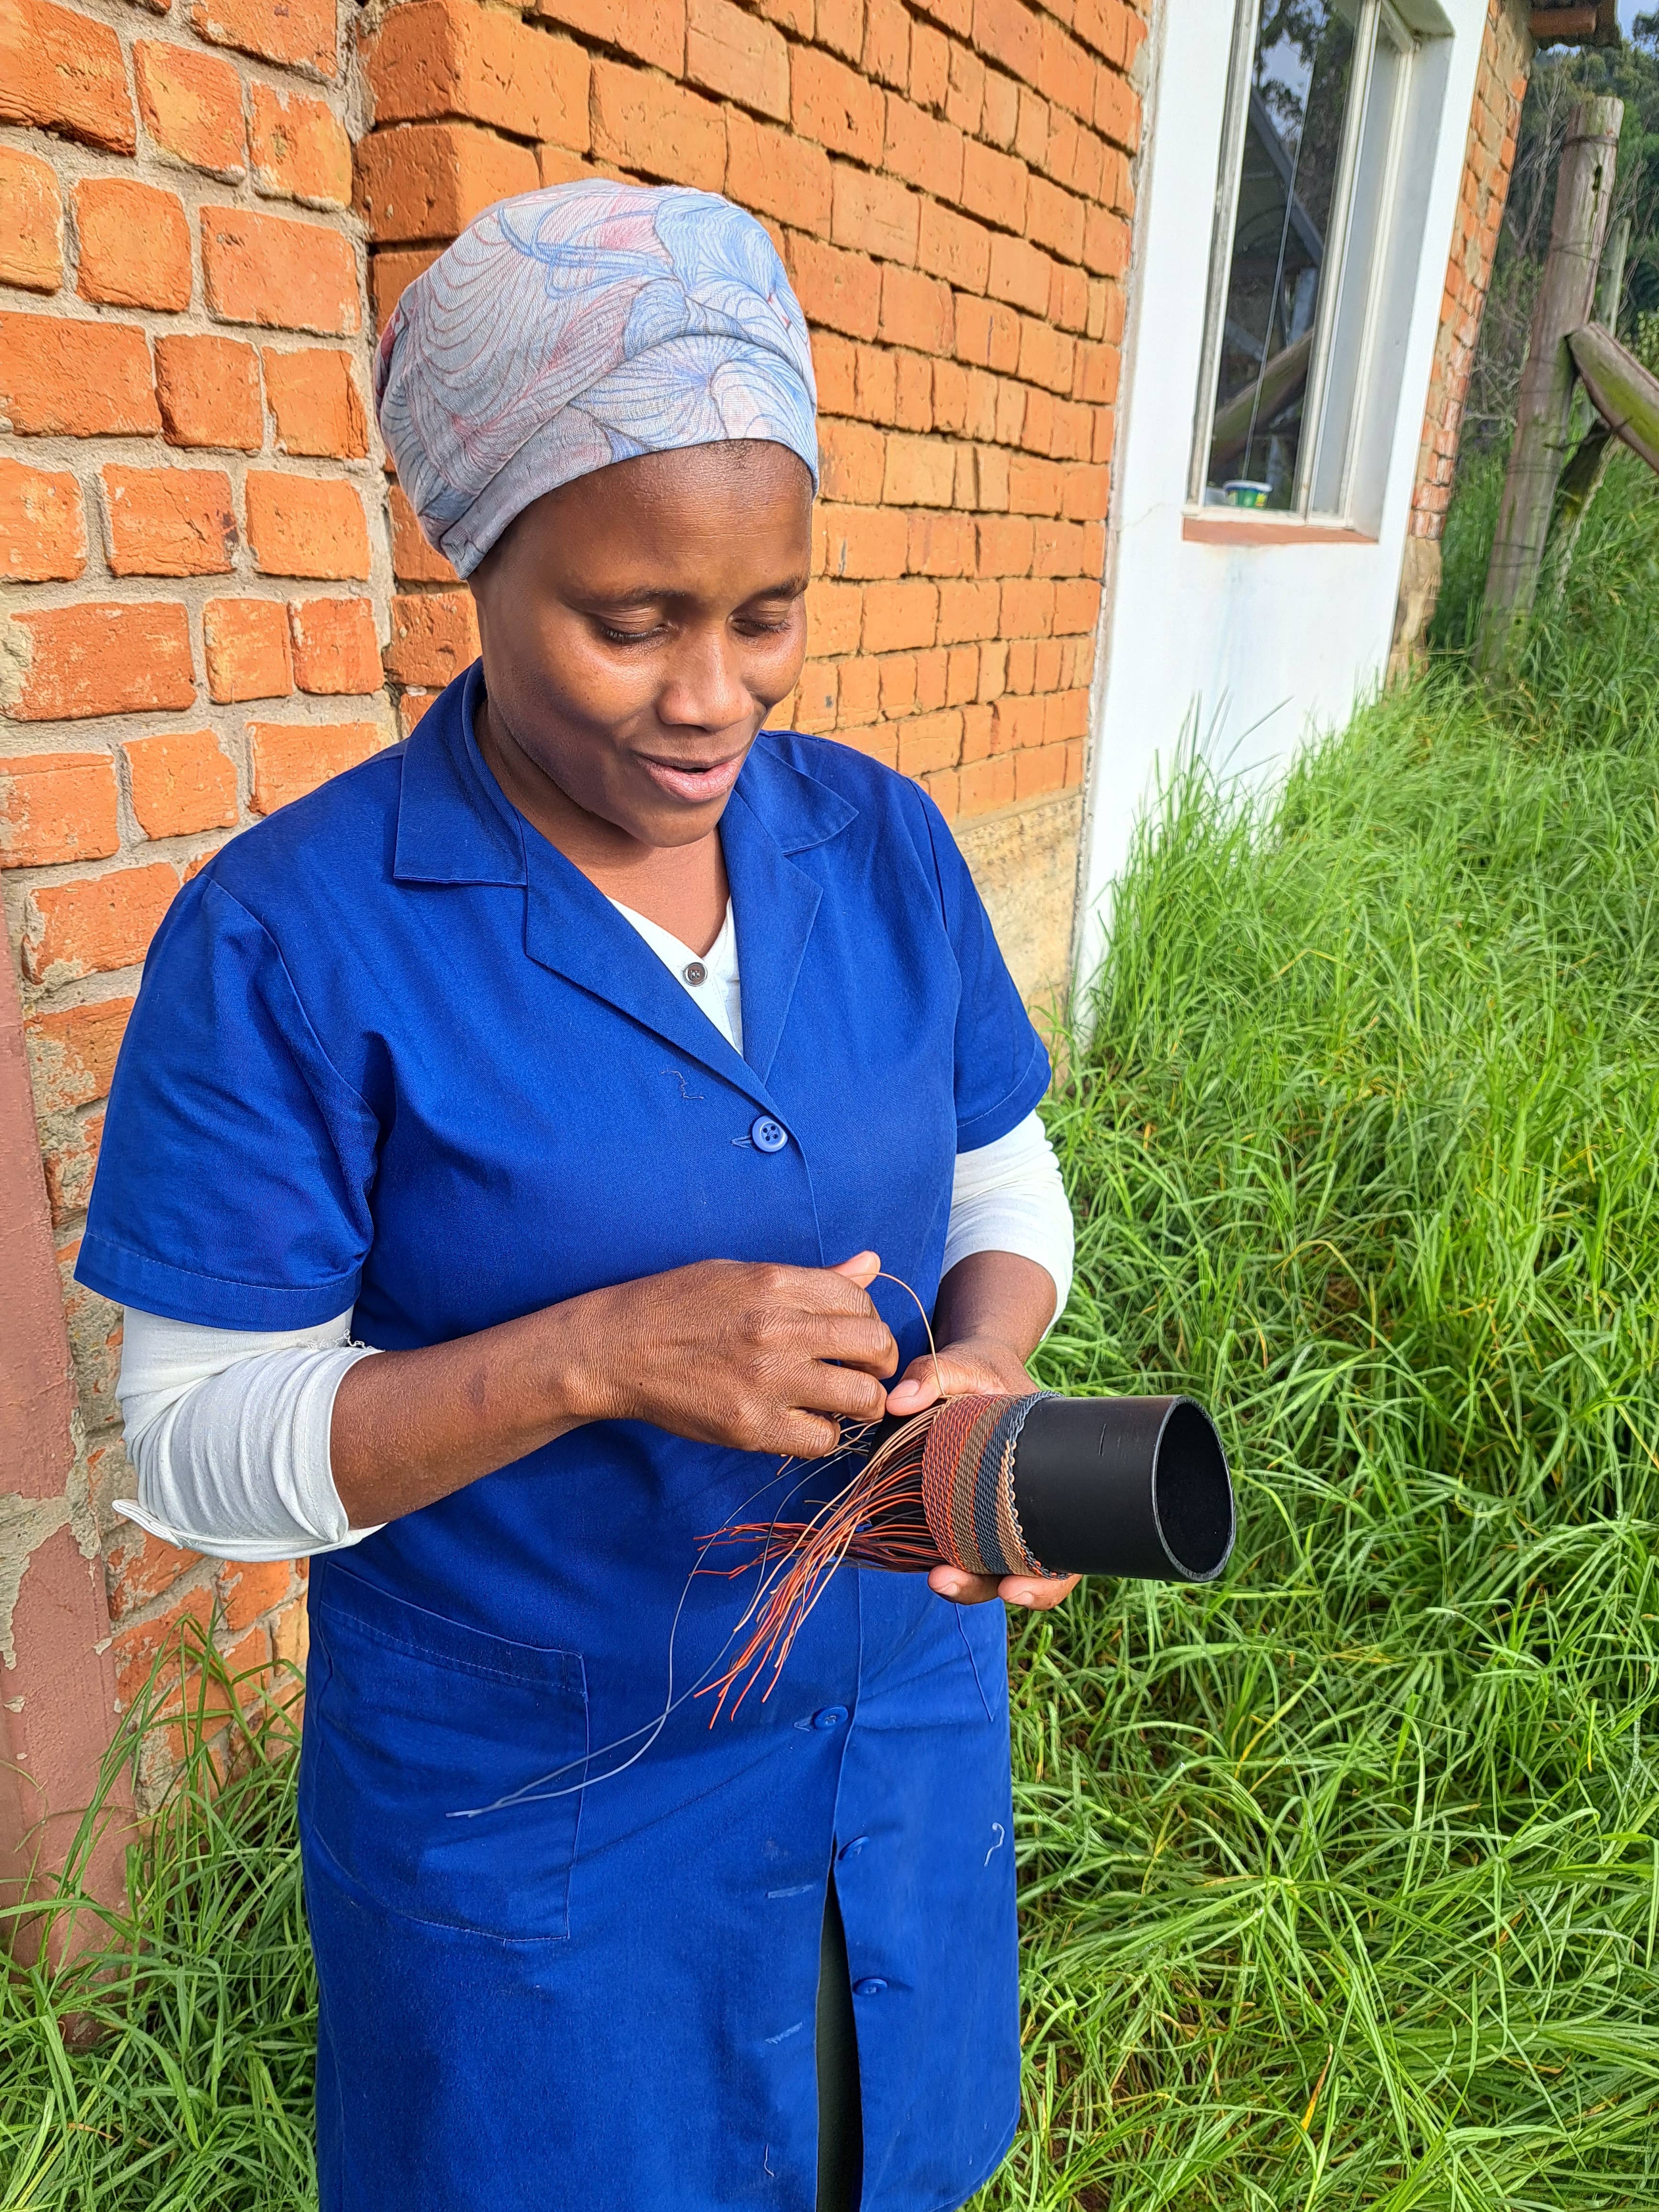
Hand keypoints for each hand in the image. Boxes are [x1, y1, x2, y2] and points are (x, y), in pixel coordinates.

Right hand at [563, 1250, 897, 1460]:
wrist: (617, 1348)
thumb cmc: (678, 1305)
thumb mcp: (741, 1274)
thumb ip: (812, 1278)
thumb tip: (872, 1264)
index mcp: (776, 1284)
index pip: (861, 1299)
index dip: (868, 1319)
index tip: (855, 1334)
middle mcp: (778, 1329)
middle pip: (875, 1347)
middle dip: (881, 1361)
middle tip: (866, 1370)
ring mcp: (767, 1381)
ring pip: (862, 1398)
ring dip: (863, 1401)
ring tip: (845, 1400)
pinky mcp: (751, 1425)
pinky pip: (822, 1439)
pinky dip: (824, 1434)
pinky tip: (806, 1421)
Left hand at [886, 1335, 1080, 1615]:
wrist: (977, 1369)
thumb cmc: (986, 1371)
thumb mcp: (969, 1365)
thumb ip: (935, 1375)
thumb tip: (899, 1401)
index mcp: (1055, 1479)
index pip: (1065, 1554)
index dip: (1046, 1584)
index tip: (1014, 1590)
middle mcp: (1029, 1507)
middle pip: (1021, 1573)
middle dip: (984, 1586)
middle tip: (945, 1581)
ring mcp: (996, 1515)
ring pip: (988, 1568)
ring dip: (964, 1581)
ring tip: (935, 1578)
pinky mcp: (965, 1513)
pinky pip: (963, 1549)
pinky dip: (948, 1559)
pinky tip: (922, 1559)